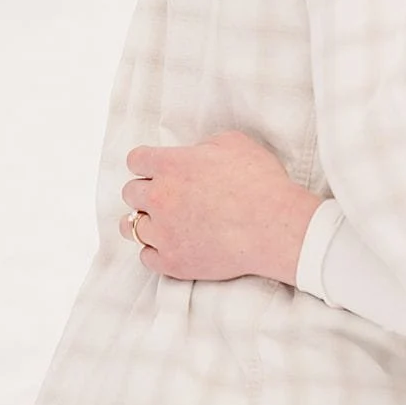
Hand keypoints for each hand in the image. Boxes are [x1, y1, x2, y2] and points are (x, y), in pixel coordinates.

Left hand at [120, 131, 321, 284]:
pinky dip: (154, 251)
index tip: (154, 169)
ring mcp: (163, 232)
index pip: (136, 160)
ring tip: (158, 223)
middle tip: (163, 196)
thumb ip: (203, 145)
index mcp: (170, 165)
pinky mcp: (172, 262)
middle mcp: (159, 197)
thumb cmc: (261, 182)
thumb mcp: (233, 143)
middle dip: (145, 191)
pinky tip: (169, 246)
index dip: (146, 164)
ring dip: (143, 222)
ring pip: (130, 227)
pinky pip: (146, 257)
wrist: (275, 228)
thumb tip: (195, 154)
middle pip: (130, 192)